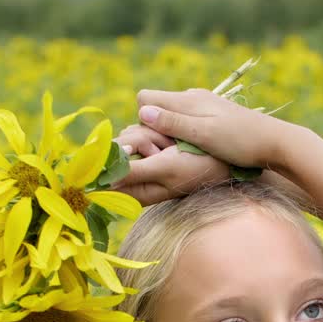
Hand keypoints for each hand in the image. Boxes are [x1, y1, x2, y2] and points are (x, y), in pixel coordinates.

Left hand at [111, 124, 231, 205]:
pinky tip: (171, 140)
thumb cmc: (195, 168)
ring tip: (171, 146)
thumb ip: (132, 172)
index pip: (106, 178)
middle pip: (117, 149)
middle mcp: (135, 176)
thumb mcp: (164, 169)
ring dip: (150, 135)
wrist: (222, 157)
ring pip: (128, 135)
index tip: (127, 151)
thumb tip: (100, 180)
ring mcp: (142, 159)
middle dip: (138, 142)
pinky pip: (140, 129)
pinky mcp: (150, 145)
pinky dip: (155, 130)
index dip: (110, 161)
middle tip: (161, 149)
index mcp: (135, 191)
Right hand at [135, 88, 289, 169]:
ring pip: (172, 115)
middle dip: (155, 128)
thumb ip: (174, 123)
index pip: (145, 98)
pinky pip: (187, 120)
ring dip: (171, 132)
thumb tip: (143, 112)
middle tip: (172, 150)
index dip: (145, 120)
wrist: (276, 141)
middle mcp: (193, 97)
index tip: (159, 141)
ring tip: (188, 151)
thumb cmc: (241, 141)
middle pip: (157, 106)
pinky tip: (201, 147)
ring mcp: (204, 105)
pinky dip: (186, 133)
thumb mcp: (204, 135)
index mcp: (187, 100)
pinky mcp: (214, 115)